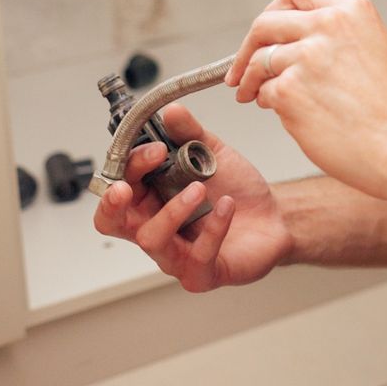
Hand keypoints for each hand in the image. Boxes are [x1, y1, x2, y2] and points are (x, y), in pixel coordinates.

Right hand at [92, 104, 293, 291]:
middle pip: (111, 222)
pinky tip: (226, 206)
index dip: (126, 168)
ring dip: (171, 210)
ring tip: (198, 189)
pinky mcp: (200, 274)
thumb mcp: (211, 154)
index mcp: (148, 199)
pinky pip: (197, 256)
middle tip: (127, 185)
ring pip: (151, 239)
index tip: (154, 149)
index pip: (116, 186)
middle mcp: (153, 227)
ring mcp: (174, 256)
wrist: (275, 216)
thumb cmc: (235, 190)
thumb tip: (170, 111)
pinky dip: (213, 229)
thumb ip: (190, 133)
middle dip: (113, 203)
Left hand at [225, 0, 386, 198]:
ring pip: (259, 61)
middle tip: (242, 67)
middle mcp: (327, 26)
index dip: (274, 10)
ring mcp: (306, 57)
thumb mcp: (377, 48)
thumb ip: (339, 34)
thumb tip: (299, 41)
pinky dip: (268, 104)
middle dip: (248, 47)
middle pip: (265, 22)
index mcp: (352, 10)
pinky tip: (285, 114)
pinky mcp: (290, 91)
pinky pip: (264, 93)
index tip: (267, 31)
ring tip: (253, 95)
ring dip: (251, 80)